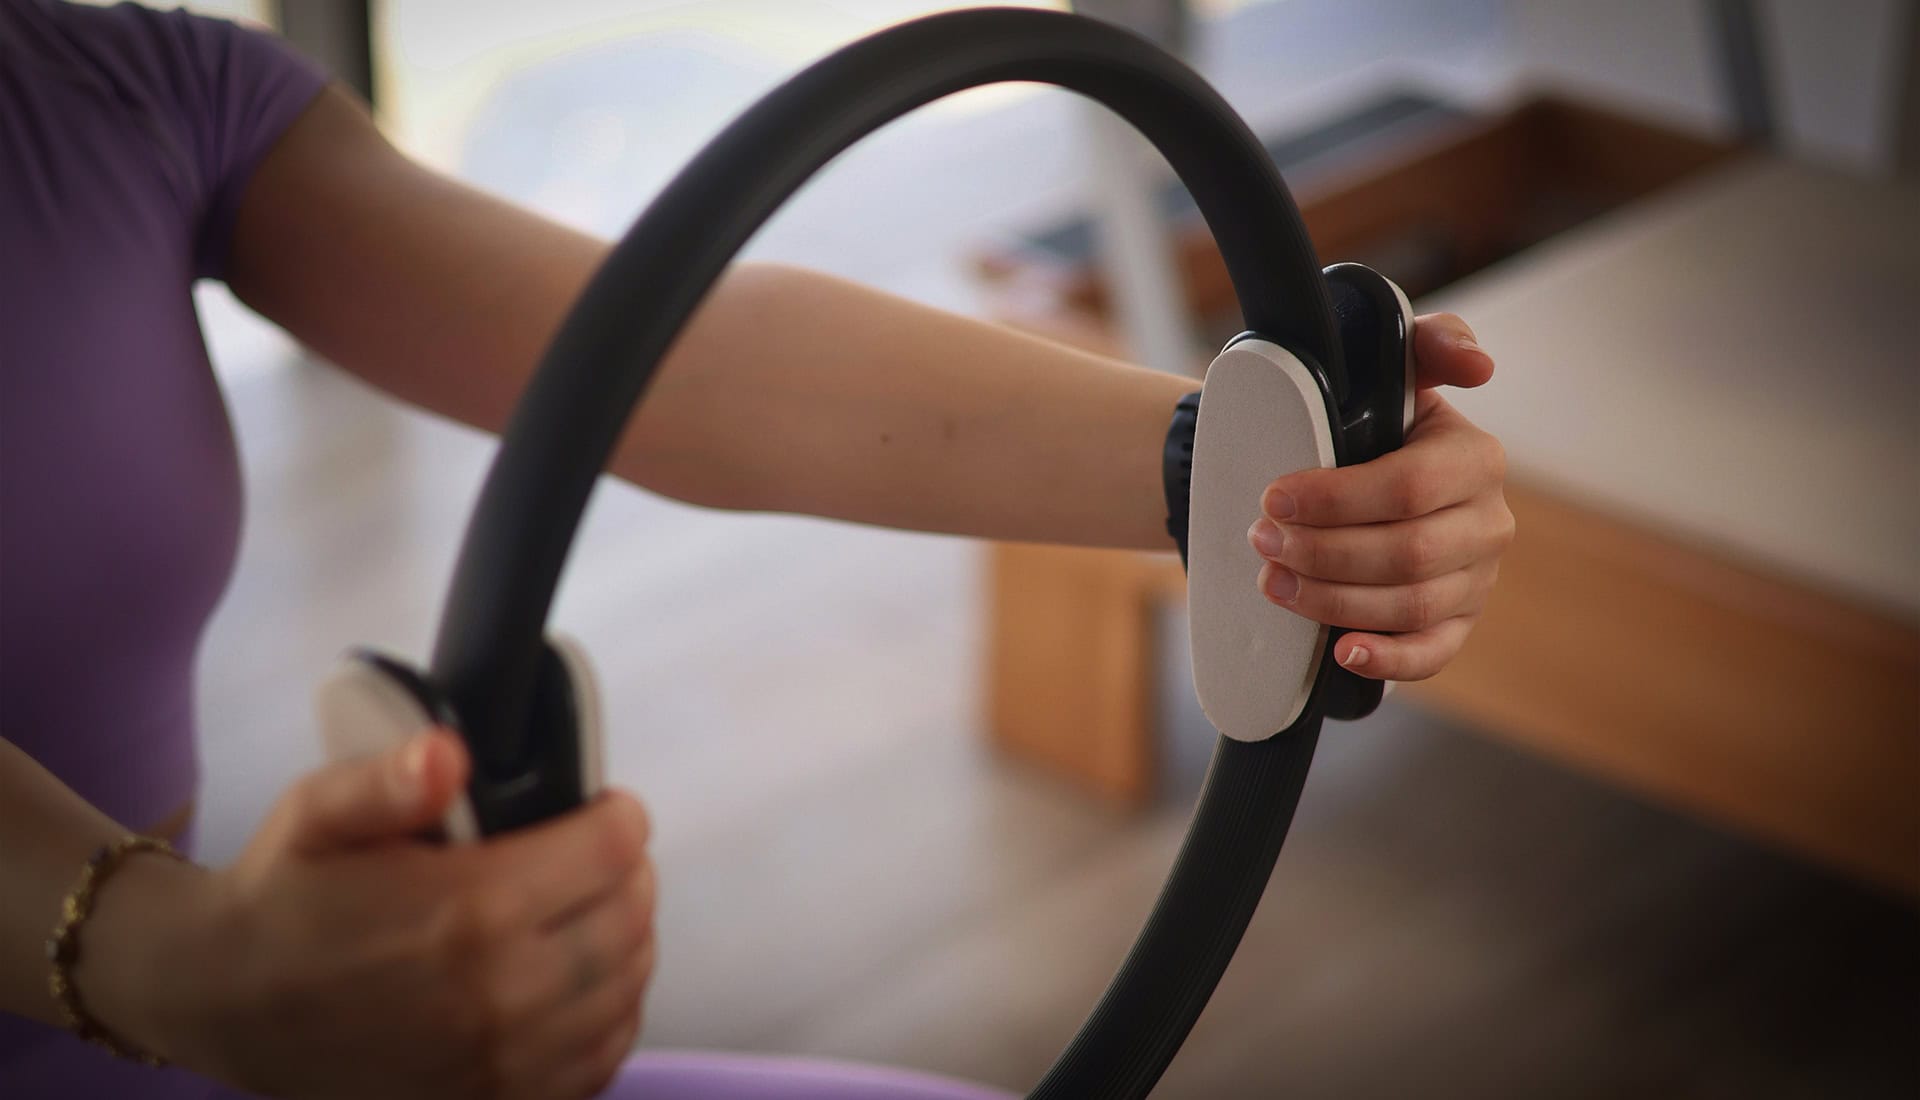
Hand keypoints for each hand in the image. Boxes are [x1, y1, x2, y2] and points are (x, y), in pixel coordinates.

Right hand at [121, 732, 655, 1099]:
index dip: (617, 819)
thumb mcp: (320, 812)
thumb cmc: (284, 897)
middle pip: (629, 920)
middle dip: (630, 876)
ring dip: (629, 943)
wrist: (226, 1005)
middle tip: (606, 856)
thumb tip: (448, 752)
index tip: (605, 808)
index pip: (610, 852)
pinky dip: (609, 1019)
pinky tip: (587, 985)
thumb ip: (390, 778)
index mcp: (470, 911)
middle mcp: (500, 994)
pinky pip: (596, 1064)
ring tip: (600, 911)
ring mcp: (501, 1060)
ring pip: (624, 991)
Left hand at [1246, 312, 1512, 680]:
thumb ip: (1430, 345)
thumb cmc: (1365, 420)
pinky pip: (1431, 653)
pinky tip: (1341, 652)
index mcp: (1474, 459)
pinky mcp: (1455, 624)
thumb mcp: (1391, 372)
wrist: (1347, 471)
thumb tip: (1477, 362)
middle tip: (1260, 542)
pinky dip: (1387, 660)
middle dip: (1323, 552)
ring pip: (1410, 605)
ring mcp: (1475, 579)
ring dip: (1333, 601)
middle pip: (1407, 554)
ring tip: (1273, 583)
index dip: (1336, 499)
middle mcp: (1488, 522)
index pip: (1409, 487)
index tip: (1274, 498)